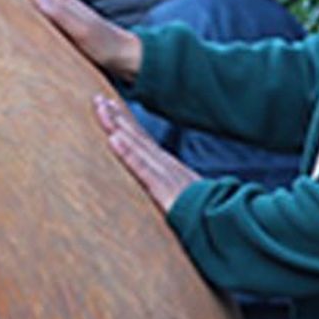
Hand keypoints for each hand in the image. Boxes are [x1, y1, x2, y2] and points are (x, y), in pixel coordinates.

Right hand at [0, 0, 142, 81]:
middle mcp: (58, 5)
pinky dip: (21, 6)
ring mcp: (61, 15)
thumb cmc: (104, 45)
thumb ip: (60, 14)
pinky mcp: (63, 28)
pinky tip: (18, 13)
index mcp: (57, 3)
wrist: (126, 55)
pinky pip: (35, 11)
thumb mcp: (80, 30)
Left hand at [93, 93, 197, 210]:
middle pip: (135, 135)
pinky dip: (127, 153)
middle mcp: (163, 164)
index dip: (125, 121)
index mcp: (167, 166)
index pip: (142, 139)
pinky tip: (114, 139)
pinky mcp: (162, 188)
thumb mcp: (186, 194)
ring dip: (117, 126)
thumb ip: (174, 186)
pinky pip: (142, 168)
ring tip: (101, 109)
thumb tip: (169, 184)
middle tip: (96, 98)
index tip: (109, 105)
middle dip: (115, 116)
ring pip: (135, 145)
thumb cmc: (206, 210)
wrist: (222, 219)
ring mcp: (163, 173)